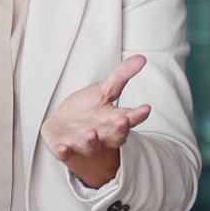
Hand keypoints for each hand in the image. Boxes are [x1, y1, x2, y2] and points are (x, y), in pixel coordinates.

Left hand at [40, 55, 151, 187]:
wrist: (64, 128)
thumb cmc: (88, 110)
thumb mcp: (104, 91)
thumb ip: (121, 76)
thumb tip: (142, 58)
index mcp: (112, 120)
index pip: (129, 118)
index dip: (138, 114)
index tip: (146, 108)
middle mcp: (101, 135)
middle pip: (115, 136)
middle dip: (120, 130)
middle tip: (124, 121)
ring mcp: (82, 143)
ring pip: (90, 146)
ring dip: (91, 142)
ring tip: (91, 134)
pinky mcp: (63, 148)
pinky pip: (64, 152)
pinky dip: (64, 151)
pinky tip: (64, 148)